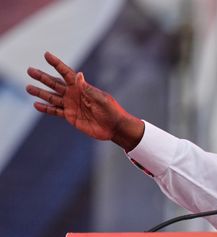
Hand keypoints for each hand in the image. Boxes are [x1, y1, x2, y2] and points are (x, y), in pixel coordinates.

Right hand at [26, 51, 143, 150]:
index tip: (46, 54)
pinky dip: (45, 109)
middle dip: (42, 77)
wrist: (114, 127)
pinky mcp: (70, 116)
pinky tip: (36, 105)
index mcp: (81, 87)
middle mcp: (74, 94)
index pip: (66, 73)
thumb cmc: (111, 111)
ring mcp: (71, 105)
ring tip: (28, 87)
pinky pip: (55, 111)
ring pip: (52, 97)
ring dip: (40, 92)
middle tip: (29, 70)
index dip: (56, 64)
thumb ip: (88, 88)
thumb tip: (78, 74)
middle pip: (54, 83)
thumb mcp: (101, 98)